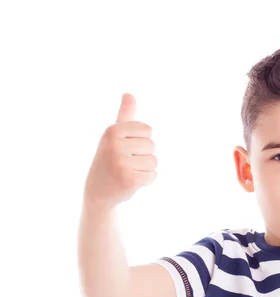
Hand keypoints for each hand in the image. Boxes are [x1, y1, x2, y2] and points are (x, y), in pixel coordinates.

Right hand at [83, 93, 156, 209]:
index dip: (142, 141)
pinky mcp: (129, 179)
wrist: (98, 191)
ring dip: (144, 169)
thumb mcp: (114, 136)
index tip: (126, 148)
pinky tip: (130, 182)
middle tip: (125, 163)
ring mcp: (121, 162)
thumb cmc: (110, 159)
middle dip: (143, 157)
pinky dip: (146, 181)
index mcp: (113, 130)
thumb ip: (125, 115)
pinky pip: (153, 176)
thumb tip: (129, 94)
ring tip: (127, 172)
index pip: (148, 130)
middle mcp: (114, 145)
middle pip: (152, 146)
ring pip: (154, 162)